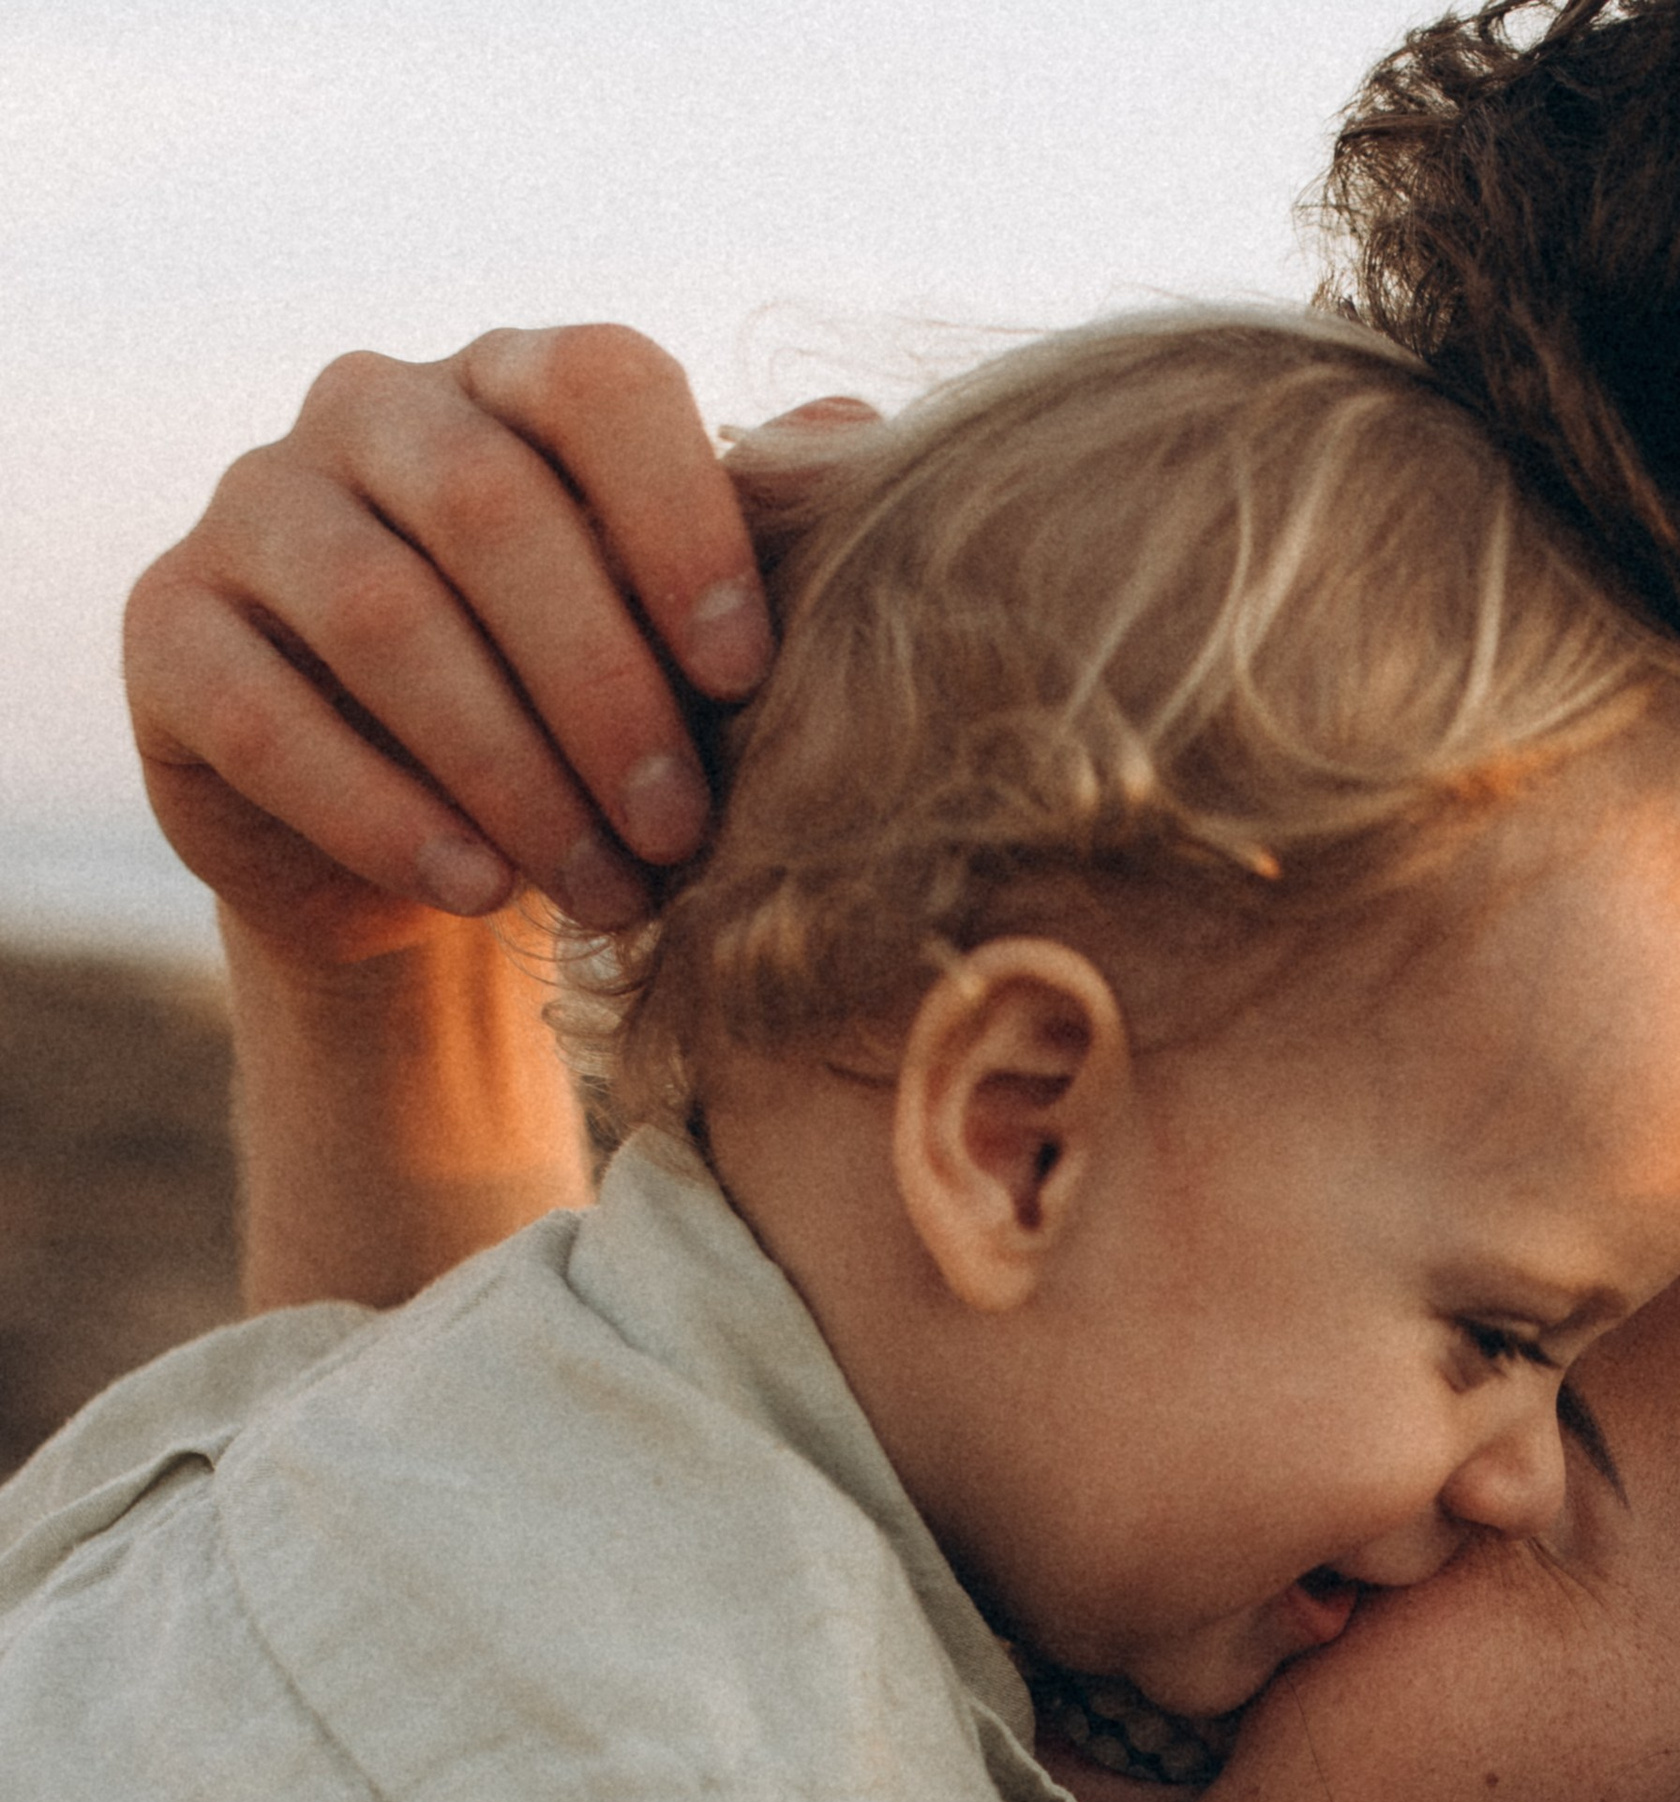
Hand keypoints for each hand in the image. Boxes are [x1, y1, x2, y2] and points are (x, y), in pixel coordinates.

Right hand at [123, 325, 774, 973]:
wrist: (433, 858)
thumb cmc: (594, 732)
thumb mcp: (688, 656)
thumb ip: (769, 550)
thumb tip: (860, 440)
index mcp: (518, 386)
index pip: (601, 383)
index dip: (682, 521)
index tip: (747, 678)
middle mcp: (375, 413)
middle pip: (491, 510)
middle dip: (603, 689)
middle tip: (680, 831)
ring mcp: (257, 508)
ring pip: (380, 615)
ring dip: (511, 771)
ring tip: (603, 891)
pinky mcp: (171, 630)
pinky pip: (266, 716)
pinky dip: (384, 815)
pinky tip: (476, 888)